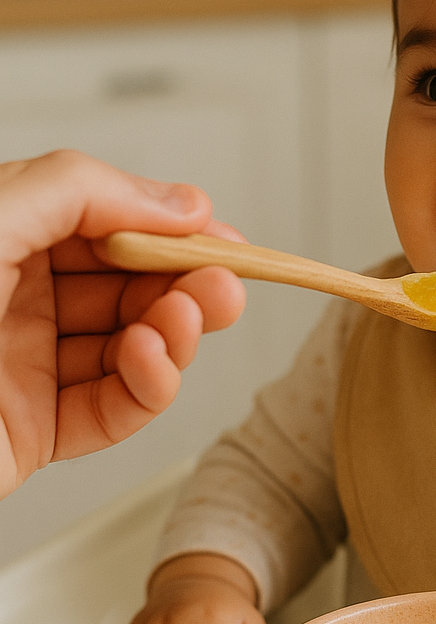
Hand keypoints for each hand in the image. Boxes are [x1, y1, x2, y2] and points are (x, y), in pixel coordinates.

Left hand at [0, 149, 246, 498]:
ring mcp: (22, 368)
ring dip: (176, 332)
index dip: (168, 224)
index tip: (220, 233)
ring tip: (191, 318)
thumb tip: (179, 200)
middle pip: (126, 284)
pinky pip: (112, 407)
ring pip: (130, 345)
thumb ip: (85, 190)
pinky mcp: (32, 433)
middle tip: (226, 281)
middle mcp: (8, 301)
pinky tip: (153, 359)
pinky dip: (150, 385)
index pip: (102, 222)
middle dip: (185, 280)